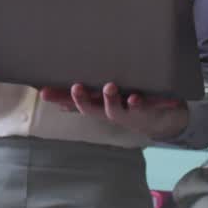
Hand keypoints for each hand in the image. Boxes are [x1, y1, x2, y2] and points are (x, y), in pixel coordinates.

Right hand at [39, 83, 187, 140]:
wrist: (164, 120)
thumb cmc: (130, 105)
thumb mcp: (108, 100)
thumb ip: (87, 97)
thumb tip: (61, 96)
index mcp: (99, 106)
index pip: (75, 102)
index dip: (59, 98)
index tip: (43, 92)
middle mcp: (111, 111)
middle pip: (92, 109)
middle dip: (82, 100)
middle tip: (76, 87)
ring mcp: (129, 112)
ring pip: (116, 110)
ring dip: (111, 100)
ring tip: (108, 87)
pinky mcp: (149, 110)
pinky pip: (145, 108)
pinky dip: (140, 103)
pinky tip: (136, 97)